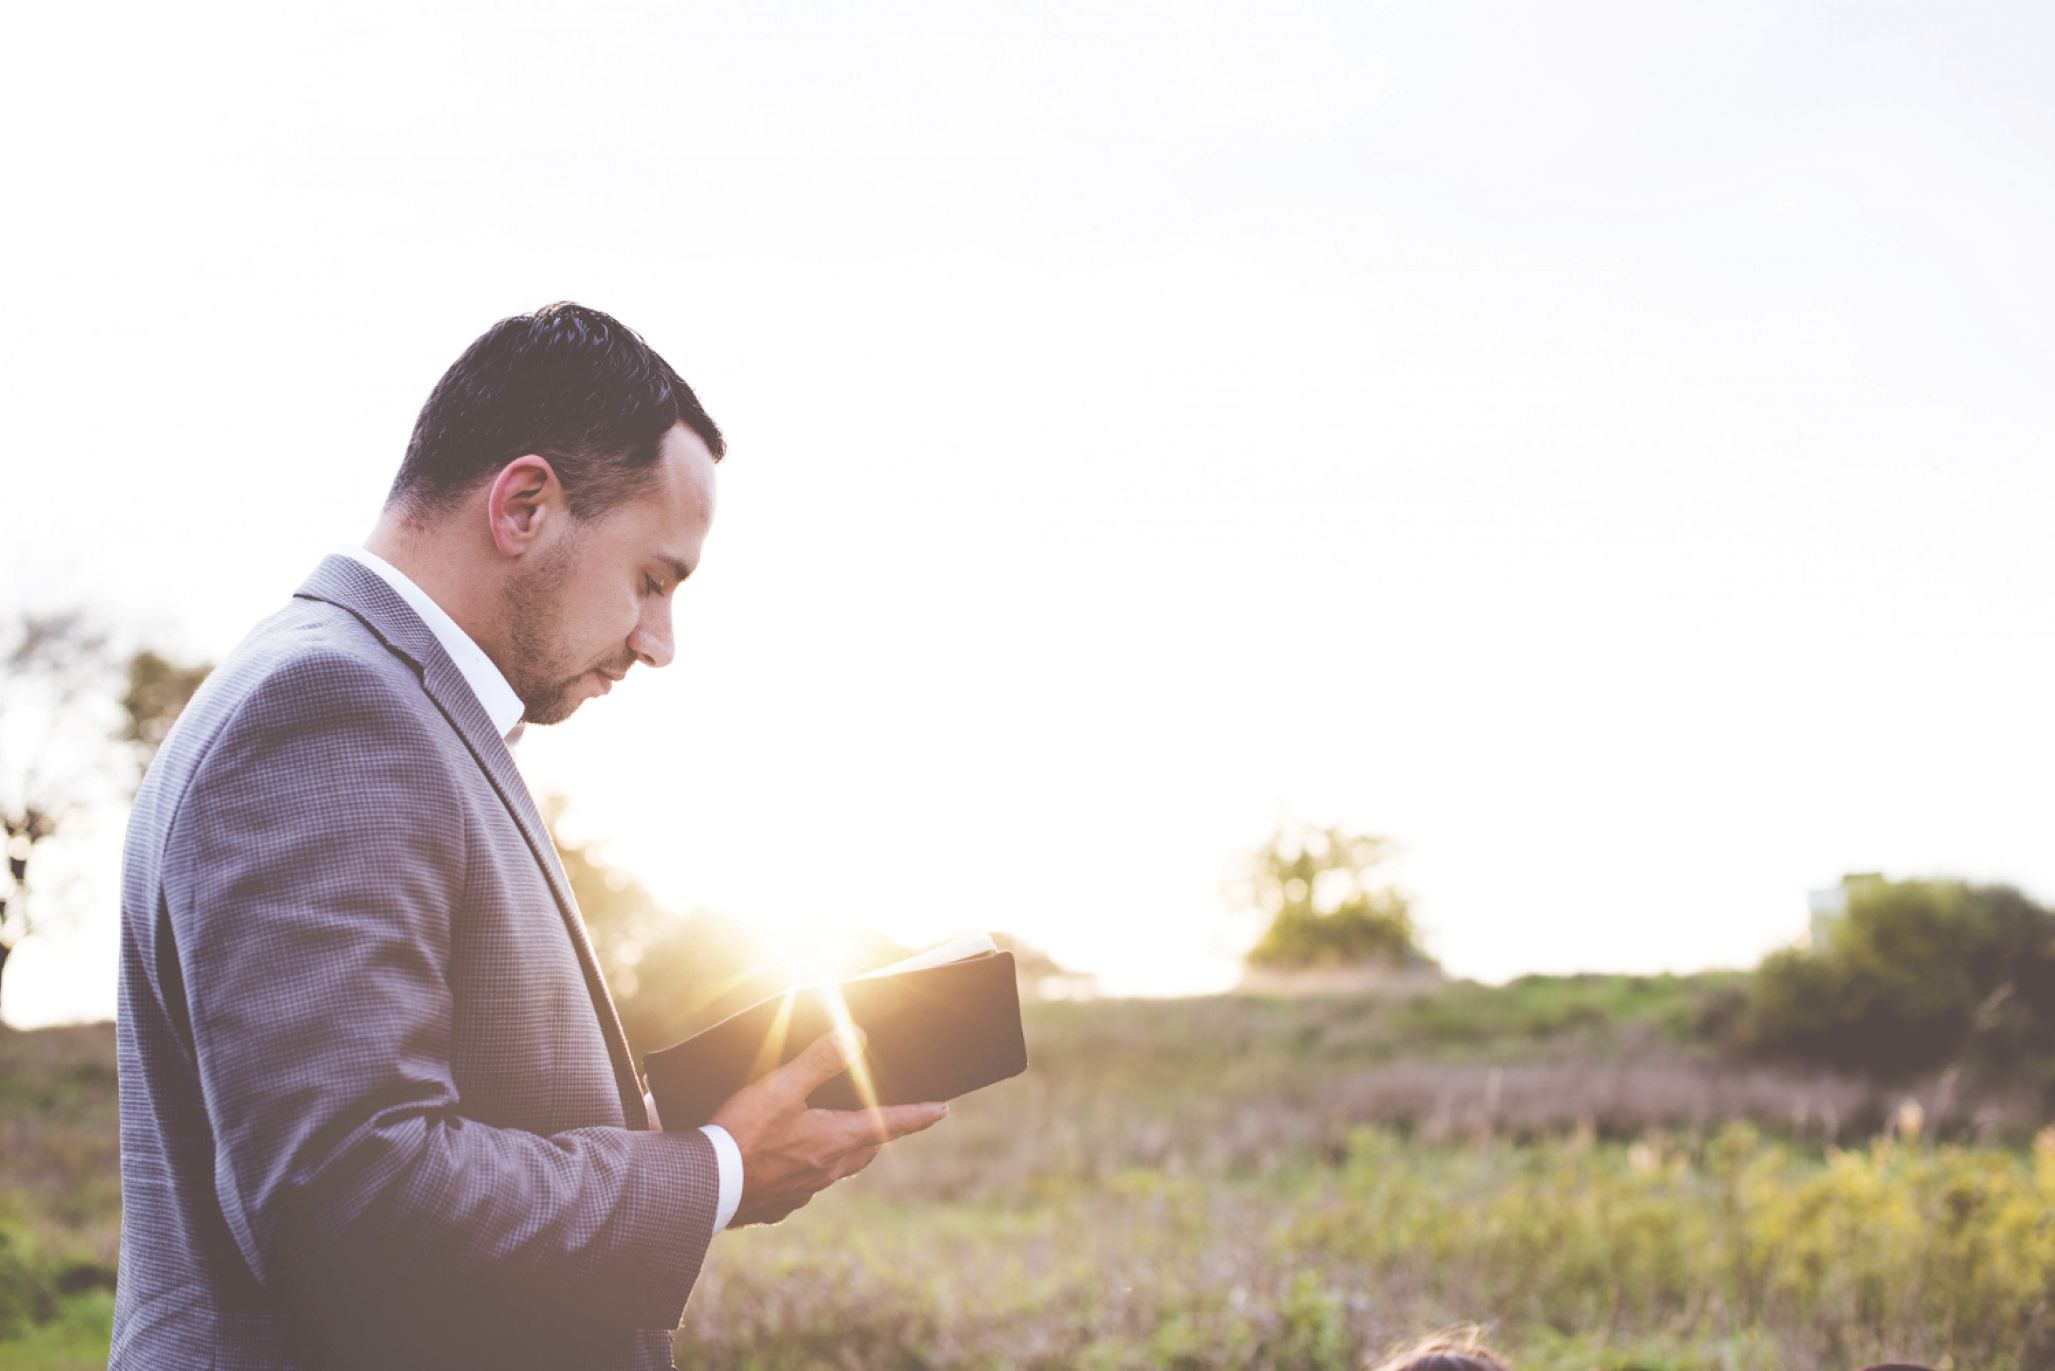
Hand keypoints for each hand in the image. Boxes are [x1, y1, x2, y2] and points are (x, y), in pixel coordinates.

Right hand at [709, 1027, 948, 1226]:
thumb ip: (820, 1061)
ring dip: (843, 1153)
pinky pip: (804, 1188)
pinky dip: (806, 1172)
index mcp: (835, 1141)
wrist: (703, 1186)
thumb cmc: (741, 1133)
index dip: (918, 1115)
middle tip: (885, 1120)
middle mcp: (826, 1171)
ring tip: (835, 1138)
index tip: (942, 1110)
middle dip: (879, 1133)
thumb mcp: (781, 1087)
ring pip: (837, 1171)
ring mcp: (802, 1192)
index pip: (889, 1124)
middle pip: (866, 1150)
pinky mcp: (777, 1206)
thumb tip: (858, 1037)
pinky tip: (788, 1164)